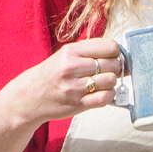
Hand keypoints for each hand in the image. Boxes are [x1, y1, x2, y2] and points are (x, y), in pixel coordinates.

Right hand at [0, 37, 125, 126]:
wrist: (31, 96)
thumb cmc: (53, 73)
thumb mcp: (66, 54)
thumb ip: (90, 51)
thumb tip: (121, 54)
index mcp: (71, 52)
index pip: (109, 47)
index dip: (116, 52)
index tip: (112, 56)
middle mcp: (72, 68)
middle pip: (112, 64)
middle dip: (115, 68)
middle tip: (108, 71)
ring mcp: (74, 87)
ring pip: (110, 81)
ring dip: (111, 82)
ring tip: (103, 82)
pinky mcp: (77, 104)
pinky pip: (105, 98)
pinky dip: (109, 95)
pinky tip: (102, 93)